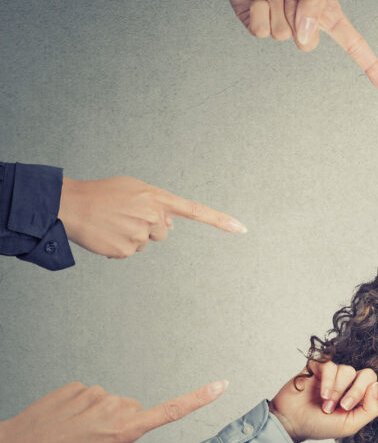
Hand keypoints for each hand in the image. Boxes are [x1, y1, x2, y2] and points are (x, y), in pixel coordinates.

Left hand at [0, 380, 226, 442]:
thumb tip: (126, 433)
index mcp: (126, 430)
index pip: (172, 412)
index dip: (199, 399)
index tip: (220, 385)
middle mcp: (116, 407)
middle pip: (133, 411)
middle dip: (121, 423)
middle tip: (94, 442)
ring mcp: (96, 393)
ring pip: (109, 404)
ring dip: (97, 416)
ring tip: (73, 433)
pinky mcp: (77, 386)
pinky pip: (88, 397)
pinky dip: (79, 408)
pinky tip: (64, 422)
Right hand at [58, 176, 245, 258]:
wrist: (70, 205)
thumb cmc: (102, 194)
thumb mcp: (134, 189)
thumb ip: (157, 204)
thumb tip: (173, 226)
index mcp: (157, 199)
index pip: (196, 210)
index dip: (220, 221)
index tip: (242, 229)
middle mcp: (153, 217)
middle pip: (164, 232)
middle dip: (149, 227)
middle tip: (126, 216)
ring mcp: (140, 235)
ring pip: (147, 243)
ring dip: (133, 236)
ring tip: (113, 223)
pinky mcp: (126, 251)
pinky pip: (130, 253)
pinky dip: (119, 246)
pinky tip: (106, 234)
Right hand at [270, 361, 377, 442]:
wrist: (292, 422)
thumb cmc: (319, 426)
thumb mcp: (350, 426)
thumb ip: (369, 410)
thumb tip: (374, 386)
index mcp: (361, 400)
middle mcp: (351, 384)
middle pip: (368, 375)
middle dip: (357, 392)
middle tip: (343, 406)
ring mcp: (335, 374)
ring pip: (349, 371)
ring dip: (338, 391)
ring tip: (325, 404)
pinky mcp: (320, 366)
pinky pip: (332, 366)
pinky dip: (328, 382)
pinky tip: (320, 394)